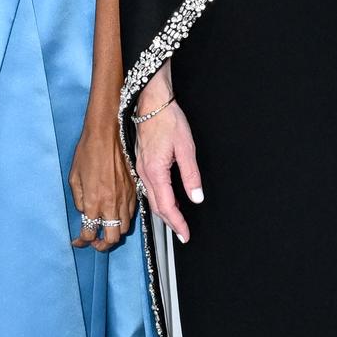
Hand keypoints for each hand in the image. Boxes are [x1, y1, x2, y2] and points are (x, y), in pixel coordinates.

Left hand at [69, 114, 136, 252]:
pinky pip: (131, 213)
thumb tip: (84, 212)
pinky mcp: (135, 190)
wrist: (109, 133)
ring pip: (124, 228)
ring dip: (114, 232)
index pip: (89, 233)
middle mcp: (111, 203)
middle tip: (95, 242)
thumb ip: (79, 199)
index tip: (79, 242)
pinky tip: (116, 213)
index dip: (82, 242)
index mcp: (94, 202)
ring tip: (106, 228)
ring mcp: (126, 198)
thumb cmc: (89, 151)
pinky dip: (123, 219)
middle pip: (111, 238)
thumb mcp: (74, 177)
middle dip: (102, 245)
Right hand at [133, 79, 202, 243]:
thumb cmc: (168, 119)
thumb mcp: (186, 147)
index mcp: (155, 171)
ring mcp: (140, 167)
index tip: (185, 235)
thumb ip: (191, 175)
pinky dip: (159, 198)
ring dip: (165, 211)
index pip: (166, 205)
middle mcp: (144, 172)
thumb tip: (196, 197)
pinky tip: (170, 197)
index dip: (177, 223)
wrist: (151, 101)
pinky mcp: (140, 162)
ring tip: (178, 220)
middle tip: (182, 234)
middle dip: (170, 222)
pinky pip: (149, 187)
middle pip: (156, 206)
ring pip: (151, 197)